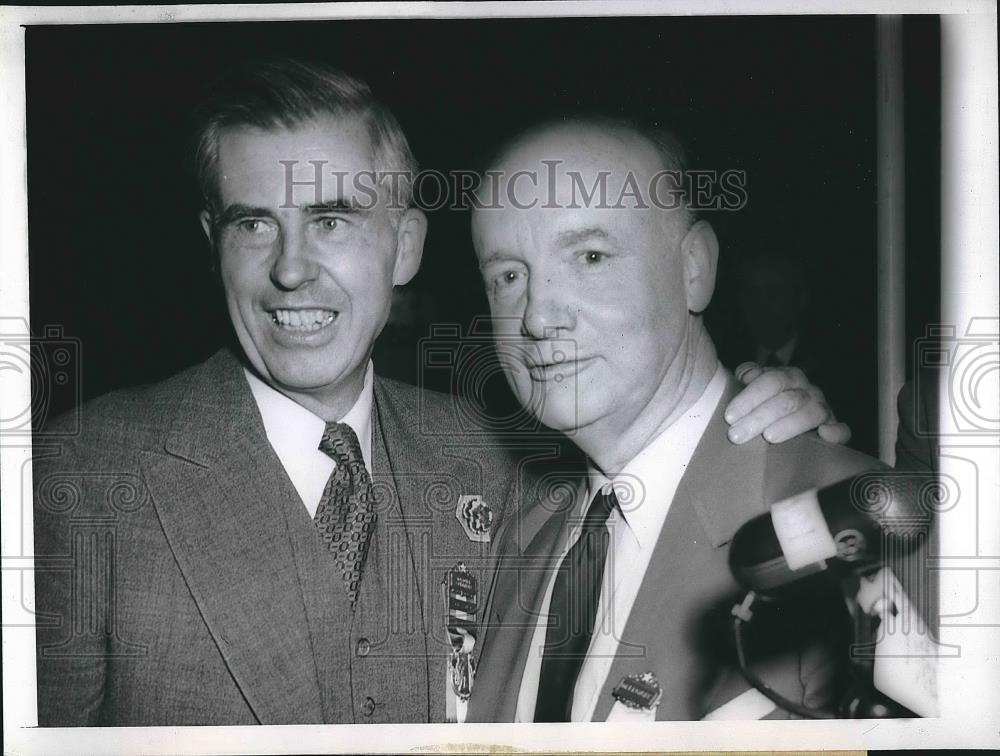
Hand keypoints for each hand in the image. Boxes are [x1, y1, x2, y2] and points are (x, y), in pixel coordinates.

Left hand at [724, 362, 851, 444]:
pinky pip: (842, 430)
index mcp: (787, 376)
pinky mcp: (834, 428)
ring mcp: (823, 408)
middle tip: (737, 435)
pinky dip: (836, 432)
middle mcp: (807, 389)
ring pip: (812, 413)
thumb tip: (747, 375)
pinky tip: (823, 436)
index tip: (729, 417)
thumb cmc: (765, 400)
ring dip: (789, 425)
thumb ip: (747, 375)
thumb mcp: (754, 384)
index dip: (749, 398)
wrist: (788, 412)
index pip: (771, 382)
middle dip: (760, 417)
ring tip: (769, 437)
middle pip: (787, 400)